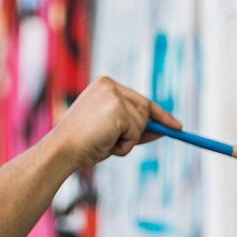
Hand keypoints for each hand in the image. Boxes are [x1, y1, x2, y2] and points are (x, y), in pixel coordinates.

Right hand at [49, 76, 177, 169]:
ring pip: (142, 122)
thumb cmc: (81, 144)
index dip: (158, 113)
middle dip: (154, 126)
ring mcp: (114, 97)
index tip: (175, 125)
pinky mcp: (118, 110)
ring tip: (106, 144)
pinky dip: (125, 145)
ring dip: (130, 140)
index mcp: (104, 86)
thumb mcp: (110, 133)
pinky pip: (136, 132)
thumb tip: (161, 130)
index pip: (137, 98)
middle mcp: (110, 86)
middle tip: (166, 134)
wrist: (61, 150)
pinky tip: (106, 145)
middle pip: (145, 107)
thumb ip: (133, 128)